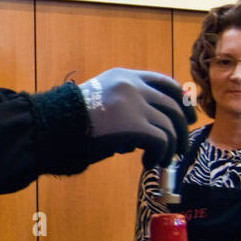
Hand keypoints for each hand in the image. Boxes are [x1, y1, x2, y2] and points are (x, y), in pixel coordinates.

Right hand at [80, 68, 195, 167]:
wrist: (52, 127)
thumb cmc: (70, 121)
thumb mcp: (100, 103)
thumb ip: (124, 110)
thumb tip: (143, 135)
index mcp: (124, 76)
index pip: (165, 82)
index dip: (182, 100)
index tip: (189, 116)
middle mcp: (133, 86)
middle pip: (174, 105)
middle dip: (182, 128)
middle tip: (181, 146)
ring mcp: (135, 104)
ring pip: (171, 126)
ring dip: (171, 147)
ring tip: (161, 161)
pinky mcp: (135, 126)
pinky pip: (162, 141)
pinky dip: (160, 155)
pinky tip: (148, 164)